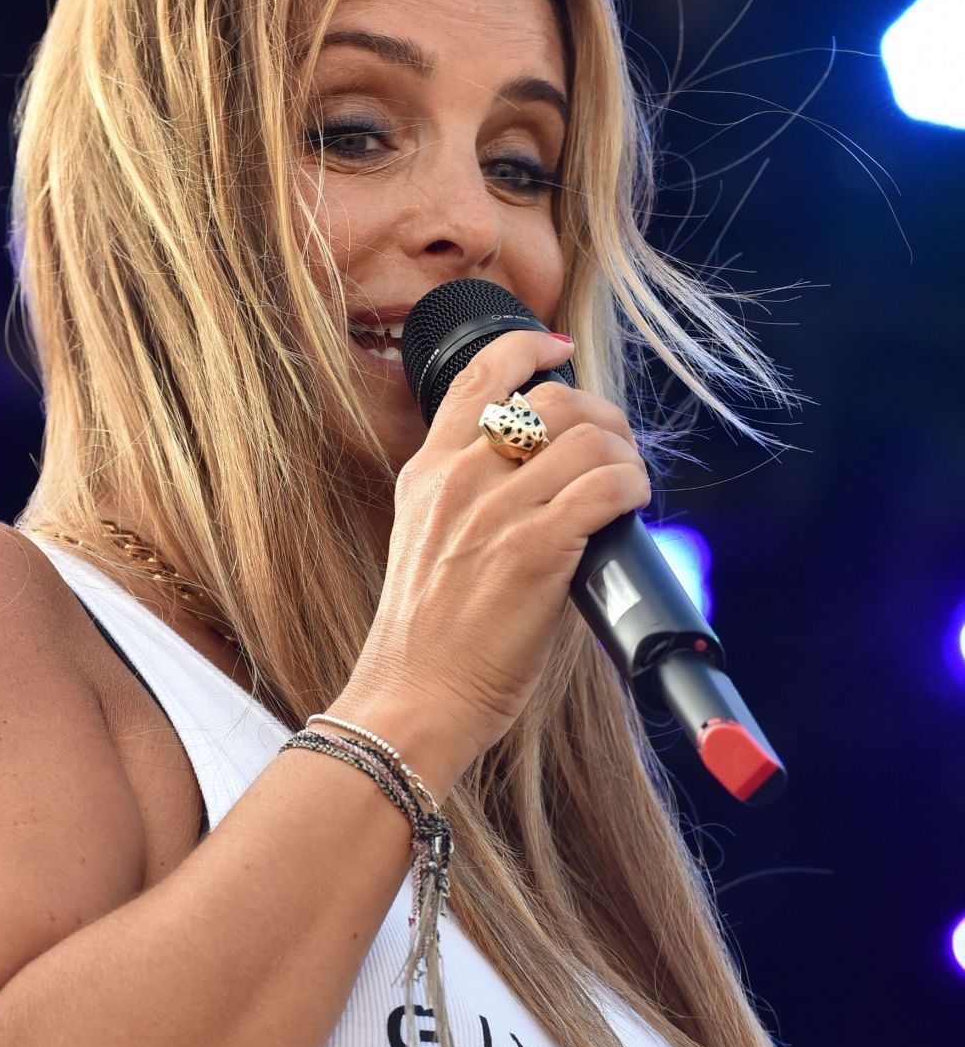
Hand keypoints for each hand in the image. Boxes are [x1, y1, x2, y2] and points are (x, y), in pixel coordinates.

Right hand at [349, 327, 651, 782]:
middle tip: (616, 451)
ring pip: (587, 438)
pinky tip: (633, 506)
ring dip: (625, 455)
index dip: (527, 347)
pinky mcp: (535, 550)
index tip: (557, 348)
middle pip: (551, 401)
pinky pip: (607, 486)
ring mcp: (496, 512)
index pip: (478, 376)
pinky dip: (633, 487)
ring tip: (630, 484)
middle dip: (599, 417)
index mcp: (428, 473)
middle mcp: (459, 480)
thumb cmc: (428, 640)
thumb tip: (544, 477)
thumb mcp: (426, 543)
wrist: (413, 698)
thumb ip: (470, 500)